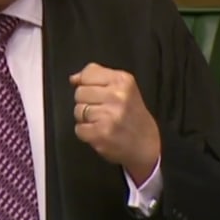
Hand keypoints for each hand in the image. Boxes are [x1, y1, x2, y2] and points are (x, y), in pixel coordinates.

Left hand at [69, 63, 160, 184]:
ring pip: (78, 110)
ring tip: (102, 121)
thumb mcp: (122, 87)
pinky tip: (99, 132)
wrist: (146, 144)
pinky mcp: (101, 134)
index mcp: (122, 80)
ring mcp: (109, 116)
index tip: (99, 93)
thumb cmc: (131, 113)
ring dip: (85, 118)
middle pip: (79, 93)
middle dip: (86, 102)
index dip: (88, 84)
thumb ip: (97, 76)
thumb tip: (73, 78)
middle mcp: (117, 96)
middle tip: (102, 109)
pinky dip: (85, 132)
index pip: (88, 74)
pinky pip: (78, 128)